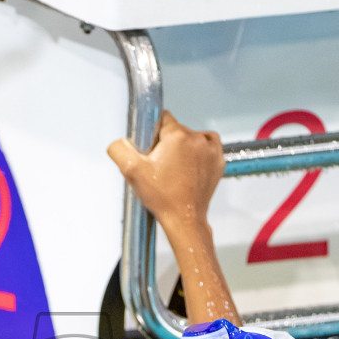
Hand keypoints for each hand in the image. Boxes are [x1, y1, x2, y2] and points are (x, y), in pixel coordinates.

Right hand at [107, 111, 224, 227]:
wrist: (184, 219)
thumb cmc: (164, 198)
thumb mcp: (132, 172)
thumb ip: (120, 149)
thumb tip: (120, 141)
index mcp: (177, 136)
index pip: (162, 119)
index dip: (153, 135)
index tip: (152, 151)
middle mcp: (197, 139)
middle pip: (177, 130)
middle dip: (167, 143)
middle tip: (162, 166)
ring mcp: (211, 150)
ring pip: (191, 137)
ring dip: (183, 148)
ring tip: (176, 169)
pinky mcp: (218, 160)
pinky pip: (207, 146)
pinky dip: (199, 153)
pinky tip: (189, 166)